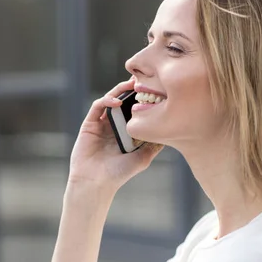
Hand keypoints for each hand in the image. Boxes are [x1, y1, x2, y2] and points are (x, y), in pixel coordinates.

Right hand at [68, 78, 163, 192]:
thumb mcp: (142, 159)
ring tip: (132, 84)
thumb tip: (172, 133)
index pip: (135, 110)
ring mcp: (101, 123)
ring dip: (121, 90)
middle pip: (124, 101)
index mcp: (127, 132)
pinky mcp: (90, 124)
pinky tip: (116, 101)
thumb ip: (154, 146)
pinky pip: (97, 106)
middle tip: (144, 78)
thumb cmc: (118, 174)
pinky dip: (106, 100)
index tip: (156, 90)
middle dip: (133, 89)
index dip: (144, 99)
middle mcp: (114, 125)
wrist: (95, 183)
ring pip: (111, 99)